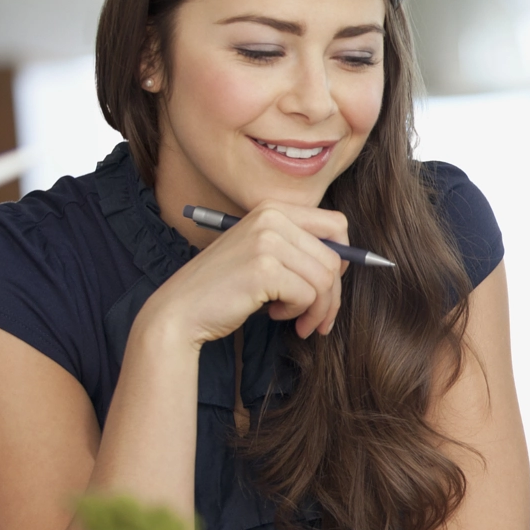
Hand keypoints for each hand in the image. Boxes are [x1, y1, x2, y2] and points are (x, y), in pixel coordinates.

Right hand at [149, 201, 351, 345]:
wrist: (181, 311)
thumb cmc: (227, 289)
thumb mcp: (264, 256)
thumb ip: (299, 250)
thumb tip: (348, 260)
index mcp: (273, 209)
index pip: (336, 223)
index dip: (343, 256)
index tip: (330, 283)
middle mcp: (271, 218)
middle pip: (334, 257)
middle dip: (332, 295)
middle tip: (318, 318)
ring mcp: (267, 241)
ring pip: (325, 279)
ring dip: (317, 309)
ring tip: (297, 320)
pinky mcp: (264, 269)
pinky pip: (307, 295)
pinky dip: (298, 312)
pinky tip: (274, 314)